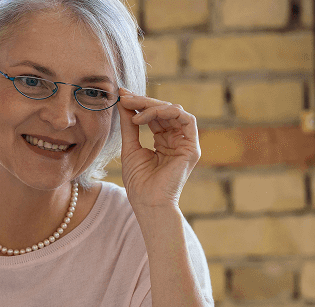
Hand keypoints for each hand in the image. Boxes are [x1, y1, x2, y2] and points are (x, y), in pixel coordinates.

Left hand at [117, 90, 200, 209]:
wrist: (147, 202)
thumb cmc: (138, 182)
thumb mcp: (130, 147)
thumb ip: (129, 124)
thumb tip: (122, 100)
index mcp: (163, 141)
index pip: (154, 116)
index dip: (139, 104)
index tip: (122, 95)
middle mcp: (176, 140)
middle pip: (164, 111)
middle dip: (143, 101)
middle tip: (125, 97)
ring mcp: (185, 144)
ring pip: (174, 112)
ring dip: (153, 106)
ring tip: (133, 109)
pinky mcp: (192, 148)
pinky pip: (186, 120)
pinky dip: (168, 112)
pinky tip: (147, 115)